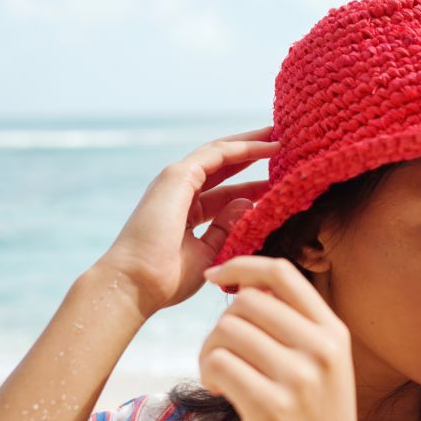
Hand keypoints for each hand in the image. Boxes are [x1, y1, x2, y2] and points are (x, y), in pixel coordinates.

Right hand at [94, 126, 278, 318]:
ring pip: (221, 154)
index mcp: (186, 214)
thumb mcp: (208, 253)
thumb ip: (226, 228)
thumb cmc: (168, 279)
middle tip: (282, 147)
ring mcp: (176, 181)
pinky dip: (242, 148)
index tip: (278, 185)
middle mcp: (180, 193)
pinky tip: (267, 145)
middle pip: (223, 168)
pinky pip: (216, 154)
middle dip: (252, 157)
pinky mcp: (177, 176)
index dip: (250, 187)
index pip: (224, 194)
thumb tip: (250, 204)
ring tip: (280, 137)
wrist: (138, 284)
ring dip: (251, 145)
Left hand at [199, 256, 364, 420]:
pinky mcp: (272, 409)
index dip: (242, 265)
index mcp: (335, 335)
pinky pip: (220, 364)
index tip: (217, 278)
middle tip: (220, 355)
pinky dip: (209, 374)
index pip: (282, 273)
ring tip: (219, 378)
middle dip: (221, 324)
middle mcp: (322, 351)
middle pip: (247, 302)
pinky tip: (221, 394)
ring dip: (210, 352)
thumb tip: (248, 290)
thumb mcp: (323, 375)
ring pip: (227, 332)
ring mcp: (300, 380)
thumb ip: (297, 333)